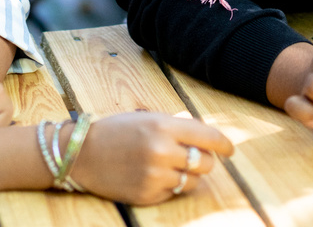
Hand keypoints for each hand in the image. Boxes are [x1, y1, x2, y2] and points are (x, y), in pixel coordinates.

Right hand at [68, 113, 233, 205]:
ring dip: (189, 175)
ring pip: (193, 181)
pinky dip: (170, 186)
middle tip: (192, 157)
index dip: (224, 144)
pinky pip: (174, 193)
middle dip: (204, 160)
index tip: (230, 150)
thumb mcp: (147, 118)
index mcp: (163, 126)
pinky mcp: (148, 195)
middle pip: (205, 162)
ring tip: (172, 167)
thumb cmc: (116, 131)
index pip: (208, 136)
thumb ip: (177, 126)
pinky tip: (153, 176)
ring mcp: (155, 175)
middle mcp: (161, 151)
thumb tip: (208, 138)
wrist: (82, 154)